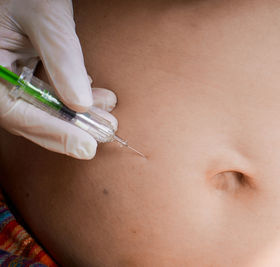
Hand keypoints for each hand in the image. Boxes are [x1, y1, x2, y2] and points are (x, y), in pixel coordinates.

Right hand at [0, 0, 115, 158]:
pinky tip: (96, 97)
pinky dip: (72, 95)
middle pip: (28, 114)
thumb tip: (80, 104)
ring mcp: (8, 72)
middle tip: (102, 134)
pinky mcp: (24, 68)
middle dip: (69, 127)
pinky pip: (46, 90)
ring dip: (76, 113)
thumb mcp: (45, 18)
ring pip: (40, 104)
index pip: (14, 111)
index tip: (85, 146)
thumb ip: (61, 59)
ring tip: (107, 115)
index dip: (51, 132)